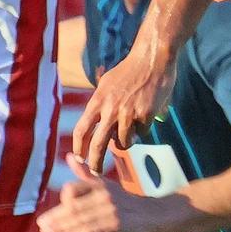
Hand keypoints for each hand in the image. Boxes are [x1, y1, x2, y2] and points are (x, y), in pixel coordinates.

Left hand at [38, 154, 164, 231]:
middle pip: (72, 206)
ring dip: (61, 227)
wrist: (150, 215)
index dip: (60, 202)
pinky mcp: (115, 225)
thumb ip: (84, 174)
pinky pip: (91, 230)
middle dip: (55, 217)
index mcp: (97, 184)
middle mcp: (102, 195)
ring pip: (79, 219)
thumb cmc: (123, 201)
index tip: (48, 216)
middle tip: (41, 227)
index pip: (72, 189)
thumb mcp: (104, 184)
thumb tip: (70, 156)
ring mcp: (109, 210)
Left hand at [72, 46, 176, 173]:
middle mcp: (110, 109)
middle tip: (97, 172)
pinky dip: (143, 129)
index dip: (78, 148)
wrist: (152, 59)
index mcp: (97, 101)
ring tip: (130, 132)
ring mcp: (128, 113)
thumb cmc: (129, 71)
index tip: (79, 159)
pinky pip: (142, 133)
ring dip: (125, 142)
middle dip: (95, 163)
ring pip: (123, 143)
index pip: (81, 130)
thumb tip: (93, 125)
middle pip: (97, 145)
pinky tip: (146, 115)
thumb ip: (99, 105)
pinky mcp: (146, 115)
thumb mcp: (106, 85)